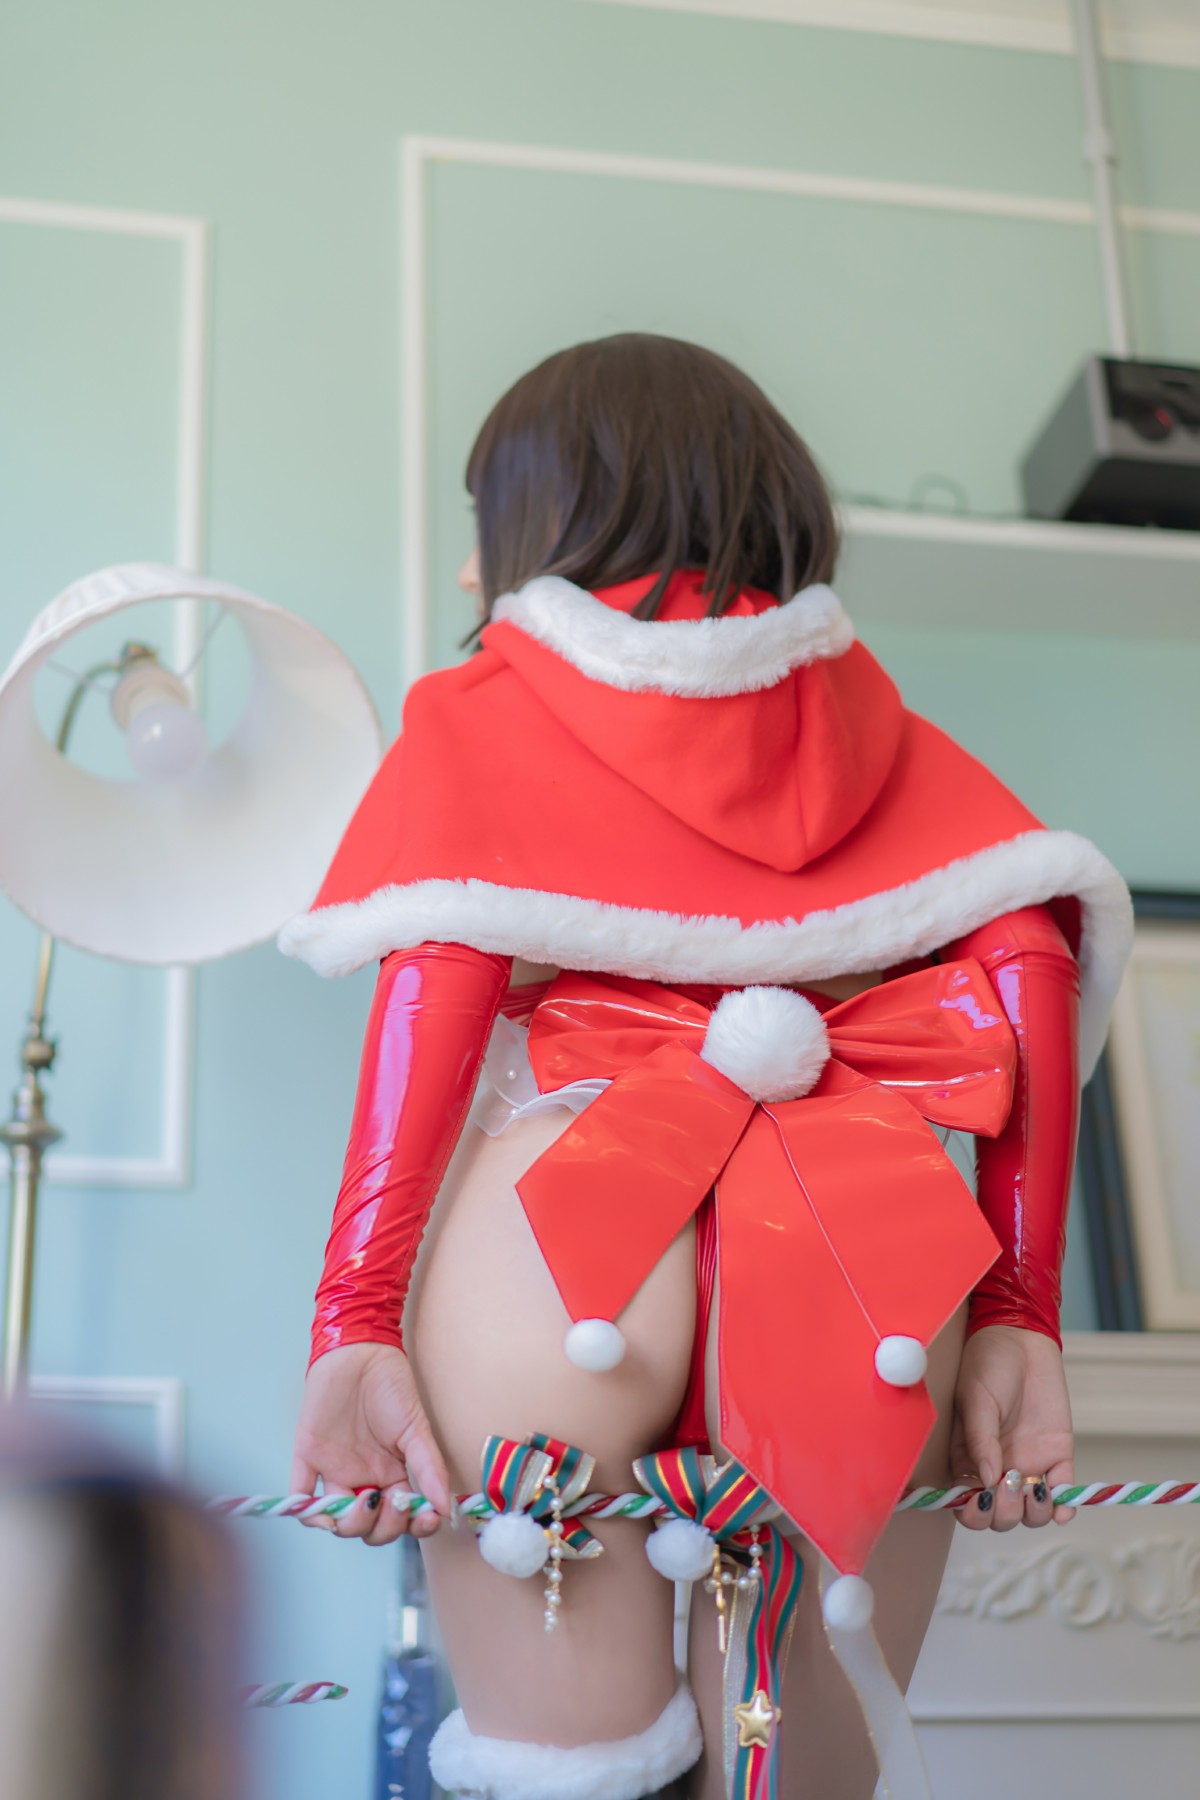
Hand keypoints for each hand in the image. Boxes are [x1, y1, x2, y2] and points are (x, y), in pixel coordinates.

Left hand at [290, 1342, 452, 1546]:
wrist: (360, 1352)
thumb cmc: (391, 1387)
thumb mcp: (416, 1429)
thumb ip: (430, 1469)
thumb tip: (446, 1507)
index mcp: (390, 1475)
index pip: (399, 1518)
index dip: (412, 1527)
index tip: (426, 1519)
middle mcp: (362, 1479)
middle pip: (368, 1526)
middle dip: (382, 1527)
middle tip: (392, 1502)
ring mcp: (333, 1470)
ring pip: (336, 1519)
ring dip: (351, 1522)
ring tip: (366, 1499)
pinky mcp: (308, 1456)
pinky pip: (300, 1494)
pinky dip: (307, 1511)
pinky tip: (321, 1509)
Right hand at [948, 1324, 1075, 1531]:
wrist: (1020, 1338)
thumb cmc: (987, 1363)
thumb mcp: (975, 1399)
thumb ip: (979, 1439)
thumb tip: (986, 1480)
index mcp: (968, 1459)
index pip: (966, 1504)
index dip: (972, 1511)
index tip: (980, 1496)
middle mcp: (997, 1469)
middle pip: (1000, 1516)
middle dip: (1004, 1511)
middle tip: (1009, 1483)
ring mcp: (1028, 1464)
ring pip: (1031, 1512)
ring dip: (1033, 1512)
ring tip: (1034, 1487)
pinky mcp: (1057, 1456)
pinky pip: (1062, 1493)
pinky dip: (1063, 1507)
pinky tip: (1061, 1505)